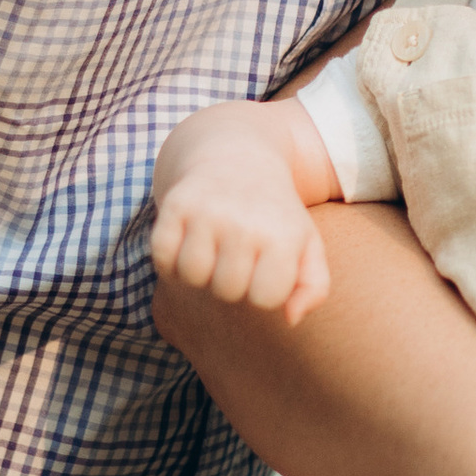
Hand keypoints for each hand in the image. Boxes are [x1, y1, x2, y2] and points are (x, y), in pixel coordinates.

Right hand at [150, 131, 329, 325]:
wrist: (237, 156)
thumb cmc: (275, 213)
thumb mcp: (306, 244)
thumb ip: (313, 287)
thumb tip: (290, 319)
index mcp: (283, 235)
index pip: (266, 299)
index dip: (263, 291)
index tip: (265, 268)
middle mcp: (245, 222)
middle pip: (227, 291)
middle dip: (231, 282)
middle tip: (237, 255)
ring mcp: (207, 212)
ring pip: (192, 276)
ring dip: (200, 272)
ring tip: (213, 249)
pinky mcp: (175, 204)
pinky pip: (162, 258)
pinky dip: (170, 260)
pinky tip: (188, 243)